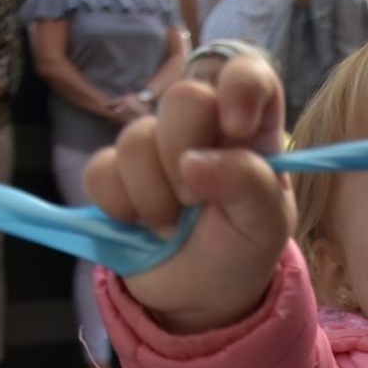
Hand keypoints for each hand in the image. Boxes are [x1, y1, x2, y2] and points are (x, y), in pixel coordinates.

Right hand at [83, 55, 293, 332]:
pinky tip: (140, 226)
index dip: (238, 86)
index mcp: (249, 126)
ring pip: (135, 138)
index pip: (245, 70)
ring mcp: (154, 147)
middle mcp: (201, 126)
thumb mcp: (267, 224)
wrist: (202, 297)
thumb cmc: (242, 249)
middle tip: (196, 200)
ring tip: (171, 227)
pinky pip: (100, 171)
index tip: (235, 129)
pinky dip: (120, 206)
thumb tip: (193, 163)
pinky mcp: (115, 174)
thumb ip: (247, 183)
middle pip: (182, 97)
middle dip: (185, 154)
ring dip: (154, 196)